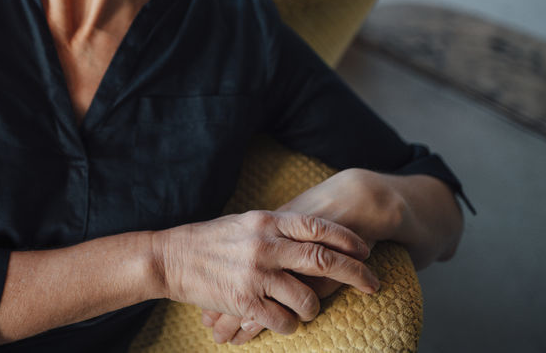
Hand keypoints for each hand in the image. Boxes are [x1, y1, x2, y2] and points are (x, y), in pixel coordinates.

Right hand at [153, 209, 378, 339]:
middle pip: (323, 260)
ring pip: (307, 298)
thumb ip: (278, 227)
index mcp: (267, 221)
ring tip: (308, 309)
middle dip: (356, 274)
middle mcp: (265, 245)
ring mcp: (255, 274)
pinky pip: (284, 321)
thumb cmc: (211, 240)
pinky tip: (284, 322)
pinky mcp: (245, 302)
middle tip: (374, 284)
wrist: (172, 257)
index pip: (318, 227)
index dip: (347, 240)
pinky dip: (290, 325)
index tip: (366, 251)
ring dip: (315, 308)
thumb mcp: (246, 222)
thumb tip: (314, 233)